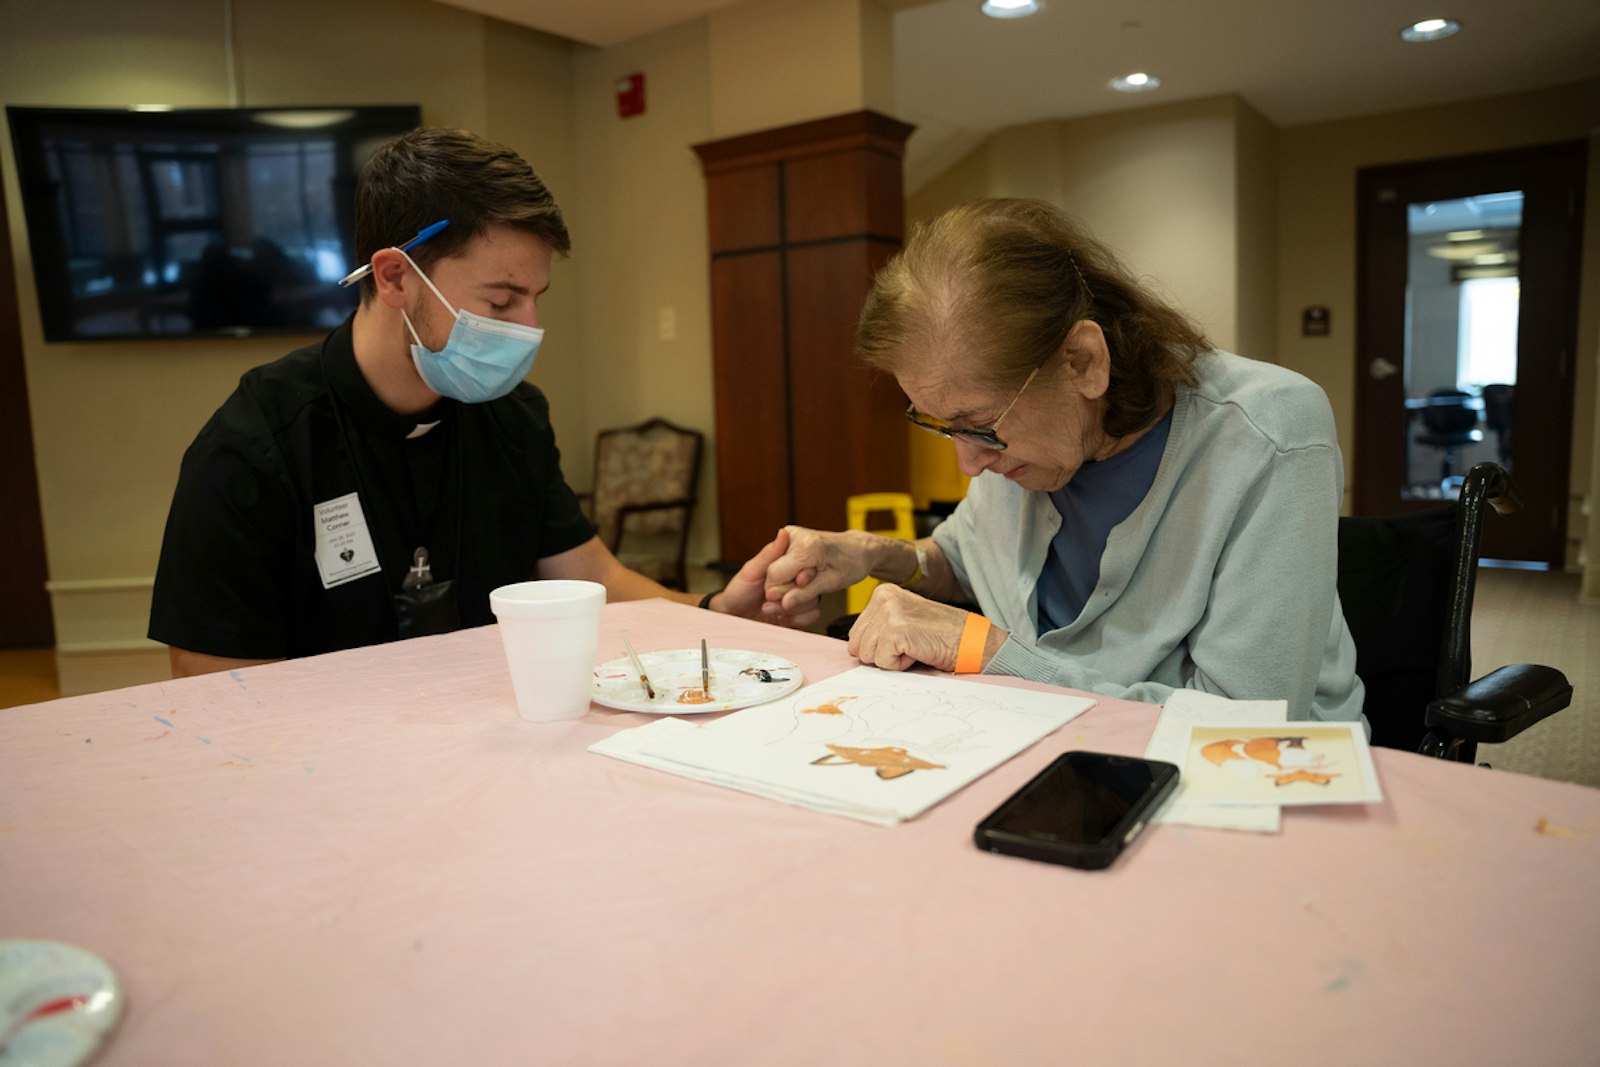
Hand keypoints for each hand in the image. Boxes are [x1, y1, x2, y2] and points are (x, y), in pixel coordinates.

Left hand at [712, 528, 808, 622]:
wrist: (734, 618)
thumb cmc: (738, 592)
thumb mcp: (751, 571)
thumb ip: (769, 554)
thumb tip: (783, 533)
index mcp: (785, 565)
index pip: (806, 562)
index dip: (803, 572)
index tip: (796, 579)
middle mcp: (795, 580)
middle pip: (812, 582)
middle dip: (791, 593)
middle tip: (769, 596)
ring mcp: (798, 597)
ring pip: (814, 599)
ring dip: (791, 607)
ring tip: (770, 607)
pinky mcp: (800, 614)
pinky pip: (813, 614)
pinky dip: (797, 618)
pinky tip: (781, 617)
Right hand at [762, 526, 874, 620]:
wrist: (859, 548)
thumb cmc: (851, 563)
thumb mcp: (831, 583)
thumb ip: (805, 593)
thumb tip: (783, 603)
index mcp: (806, 546)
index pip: (774, 575)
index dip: (781, 593)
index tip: (793, 602)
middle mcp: (794, 536)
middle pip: (773, 573)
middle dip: (786, 590)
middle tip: (807, 594)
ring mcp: (790, 535)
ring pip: (775, 570)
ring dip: (788, 585)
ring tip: (809, 586)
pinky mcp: (788, 539)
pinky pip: (780, 564)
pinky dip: (789, 577)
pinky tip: (804, 580)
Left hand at [847, 584, 991, 672]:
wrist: (969, 639)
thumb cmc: (938, 635)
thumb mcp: (903, 619)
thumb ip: (877, 627)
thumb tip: (853, 649)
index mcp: (882, 593)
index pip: (855, 634)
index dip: (879, 646)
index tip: (903, 639)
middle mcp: (883, 598)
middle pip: (856, 646)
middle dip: (881, 653)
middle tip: (909, 644)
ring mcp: (889, 613)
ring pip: (867, 655)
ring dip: (891, 659)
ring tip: (914, 646)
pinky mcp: (895, 630)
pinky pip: (882, 662)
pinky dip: (900, 665)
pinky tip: (917, 651)